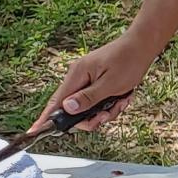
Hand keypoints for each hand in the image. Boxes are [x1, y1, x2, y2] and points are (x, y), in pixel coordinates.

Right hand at [28, 31, 156, 133]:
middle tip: (108, 114)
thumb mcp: (110, 84)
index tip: (34, 132)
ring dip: (106, 110)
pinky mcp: (96, 81)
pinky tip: (123, 96)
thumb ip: (88, 98)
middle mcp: (78, 77)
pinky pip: (98, 100)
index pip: (56, 102)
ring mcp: (87, 79)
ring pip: (89, 107)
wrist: (143, 45)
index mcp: (77, 75)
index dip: (46, 119)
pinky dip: (111, 102)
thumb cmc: (129, 60)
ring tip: (122, 101)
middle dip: (93, 117)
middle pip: (74, 109)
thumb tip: (67, 109)